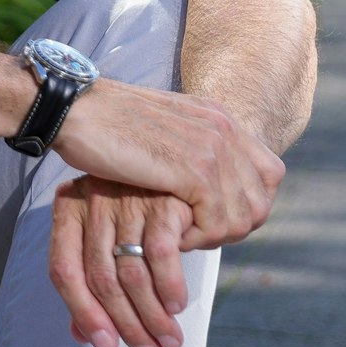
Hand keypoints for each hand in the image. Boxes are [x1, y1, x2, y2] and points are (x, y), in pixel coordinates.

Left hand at [49, 176, 191, 346]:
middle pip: (100, 280)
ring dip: (152, 316)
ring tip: (169, 339)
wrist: (173, 148)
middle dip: (127, 325)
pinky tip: (177, 305)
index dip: (82, 312)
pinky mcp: (162, 200)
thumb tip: (81, 335)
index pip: (64, 271)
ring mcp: (126, 201)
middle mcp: (90, 204)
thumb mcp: (103, 230)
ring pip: (132, 274)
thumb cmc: (132, 200)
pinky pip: (162, 254)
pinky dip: (170, 286)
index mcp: (67, 209)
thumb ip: (89, 279)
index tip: (104, 345)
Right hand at [50, 79, 283, 249]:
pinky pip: (216, 223)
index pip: (270, 172)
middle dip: (233, 227)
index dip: (249, 202)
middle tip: (197, 233)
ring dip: (213, 237)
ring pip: (243, 217)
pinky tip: (172, 235)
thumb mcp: (162, 128)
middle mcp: (224, 129)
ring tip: (182, 236)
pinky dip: (196, 238)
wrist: (75, 109)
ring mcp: (212, 148)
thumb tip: (206, 184)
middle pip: (261, 199)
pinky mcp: (194, 171)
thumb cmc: (101, 123)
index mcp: (218, 117)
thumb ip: (190, 146)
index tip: (215, 215)